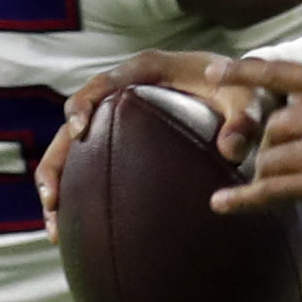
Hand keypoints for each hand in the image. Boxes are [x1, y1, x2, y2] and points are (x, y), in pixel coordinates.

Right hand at [37, 50, 265, 214]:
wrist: (247, 92)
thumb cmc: (245, 91)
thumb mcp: (249, 101)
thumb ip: (243, 121)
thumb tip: (231, 151)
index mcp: (145, 71)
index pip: (101, 85)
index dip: (82, 105)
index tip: (77, 129)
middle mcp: (124, 92)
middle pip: (72, 124)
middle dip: (56, 162)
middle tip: (52, 199)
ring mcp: (119, 117)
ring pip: (74, 150)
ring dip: (59, 184)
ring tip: (55, 227)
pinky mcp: (123, 139)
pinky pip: (92, 164)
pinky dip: (81, 194)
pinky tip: (79, 230)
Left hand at [200, 56, 301, 223]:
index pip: (279, 72)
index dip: (243, 72)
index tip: (215, 72)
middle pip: (272, 127)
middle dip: (268, 147)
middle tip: (272, 164)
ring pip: (269, 159)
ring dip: (267, 175)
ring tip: (273, 188)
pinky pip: (271, 190)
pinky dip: (242, 199)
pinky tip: (221, 205)